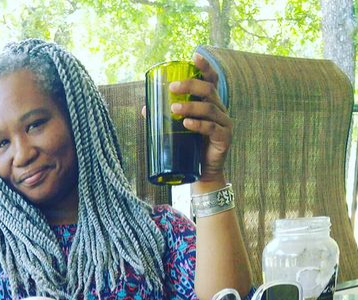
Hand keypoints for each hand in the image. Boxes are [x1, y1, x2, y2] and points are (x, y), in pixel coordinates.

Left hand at [165, 52, 231, 183]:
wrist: (203, 173)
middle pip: (209, 90)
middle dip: (190, 86)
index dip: (205, 67)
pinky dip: (198, 125)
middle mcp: (220, 110)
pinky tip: (187, 124)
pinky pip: (212, 128)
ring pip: (209, 108)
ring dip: (190, 107)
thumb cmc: (191, 148)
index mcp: (211, 103)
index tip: (194, 56)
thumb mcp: (179, 129)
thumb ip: (166, 117)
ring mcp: (224, 123)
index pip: (211, 80)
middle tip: (172, 88)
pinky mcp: (224, 138)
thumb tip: (144, 108)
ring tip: (173, 110)